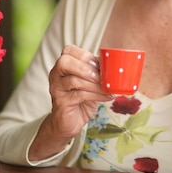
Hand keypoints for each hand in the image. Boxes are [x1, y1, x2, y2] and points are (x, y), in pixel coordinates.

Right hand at [28, 45, 110, 160]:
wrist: (69, 122)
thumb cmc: (81, 99)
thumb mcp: (89, 82)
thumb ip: (96, 71)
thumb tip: (115, 65)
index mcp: (63, 66)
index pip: (68, 50)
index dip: (85, 55)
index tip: (98, 65)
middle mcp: (56, 75)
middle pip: (64, 62)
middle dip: (85, 68)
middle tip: (100, 77)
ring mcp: (56, 89)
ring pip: (74, 80)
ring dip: (95, 84)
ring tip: (108, 89)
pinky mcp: (61, 103)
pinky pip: (79, 95)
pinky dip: (96, 95)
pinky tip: (106, 97)